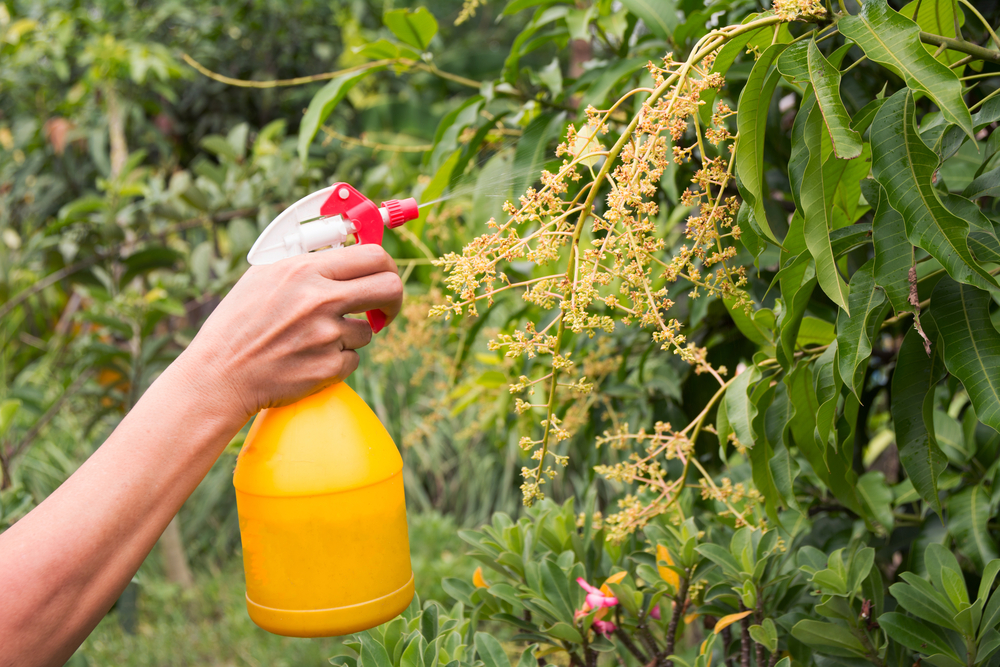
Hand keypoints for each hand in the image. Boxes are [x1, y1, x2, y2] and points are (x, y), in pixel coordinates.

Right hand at [177, 244, 402, 421]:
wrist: (220, 375)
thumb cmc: (239, 323)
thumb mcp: (264, 277)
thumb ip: (306, 263)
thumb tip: (348, 252)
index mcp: (305, 270)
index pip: (373, 256)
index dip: (387, 266)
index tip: (384, 275)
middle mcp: (320, 300)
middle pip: (390, 288)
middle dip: (394, 299)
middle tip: (384, 308)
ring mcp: (327, 335)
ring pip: (368, 331)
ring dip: (351, 336)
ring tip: (315, 340)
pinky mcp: (329, 367)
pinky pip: (353, 359)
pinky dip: (337, 361)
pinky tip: (307, 359)